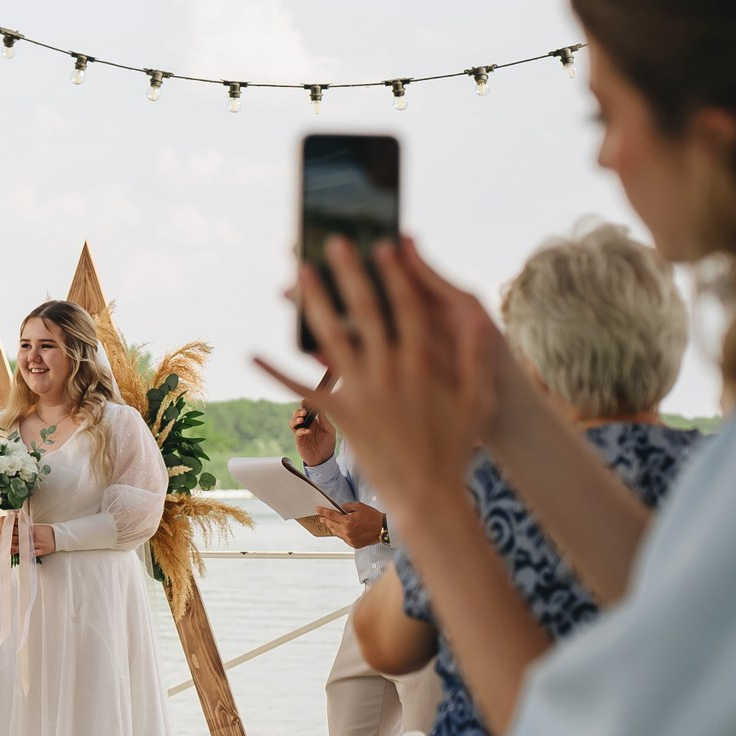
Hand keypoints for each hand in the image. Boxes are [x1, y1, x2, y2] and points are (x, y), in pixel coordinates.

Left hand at [0, 513, 55, 557]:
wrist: (58, 536)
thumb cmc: (46, 531)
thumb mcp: (37, 527)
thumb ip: (27, 527)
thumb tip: (17, 525)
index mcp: (32, 529)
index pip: (20, 529)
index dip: (11, 530)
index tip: (4, 530)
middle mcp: (34, 536)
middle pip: (20, 537)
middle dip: (11, 538)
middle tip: (2, 539)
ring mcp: (38, 544)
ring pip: (25, 545)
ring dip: (16, 547)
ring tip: (8, 548)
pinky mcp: (41, 550)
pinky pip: (33, 553)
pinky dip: (26, 554)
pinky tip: (20, 556)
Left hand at [259, 236, 502, 526]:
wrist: (429, 494)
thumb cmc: (455, 446)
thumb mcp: (476, 399)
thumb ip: (475, 358)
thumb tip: (482, 322)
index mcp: (423, 363)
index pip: (407, 307)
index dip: (395, 274)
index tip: (383, 244)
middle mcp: (390, 371)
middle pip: (366, 312)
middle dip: (349, 274)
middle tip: (332, 242)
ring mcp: (363, 393)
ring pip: (332, 339)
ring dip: (313, 305)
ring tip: (296, 276)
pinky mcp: (342, 416)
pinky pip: (304, 390)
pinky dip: (277, 372)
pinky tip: (253, 353)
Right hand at [291, 401, 336, 464]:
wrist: (324, 459)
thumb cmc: (328, 445)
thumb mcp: (330, 431)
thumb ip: (324, 420)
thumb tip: (320, 408)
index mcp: (314, 421)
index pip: (307, 409)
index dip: (305, 404)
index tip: (306, 400)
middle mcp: (306, 425)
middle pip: (297, 414)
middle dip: (298, 411)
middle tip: (303, 412)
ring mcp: (301, 432)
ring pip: (292, 422)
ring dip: (296, 419)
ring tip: (301, 420)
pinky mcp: (299, 440)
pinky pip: (297, 433)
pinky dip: (301, 430)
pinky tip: (308, 431)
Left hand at [316, 502, 385, 548]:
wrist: (383, 529)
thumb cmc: (374, 518)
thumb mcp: (360, 506)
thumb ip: (348, 506)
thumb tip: (341, 508)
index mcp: (348, 521)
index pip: (331, 515)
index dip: (323, 512)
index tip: (318, 510)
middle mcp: (347, 531)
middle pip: (331, 525)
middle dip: (325, 520)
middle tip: (321, 517)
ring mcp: (350, 539)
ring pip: (336, 533)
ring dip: (332, 527)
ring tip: (329, 523)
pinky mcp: (353, 544)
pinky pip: (343, 538)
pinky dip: (341, 533)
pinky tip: (341, 530)